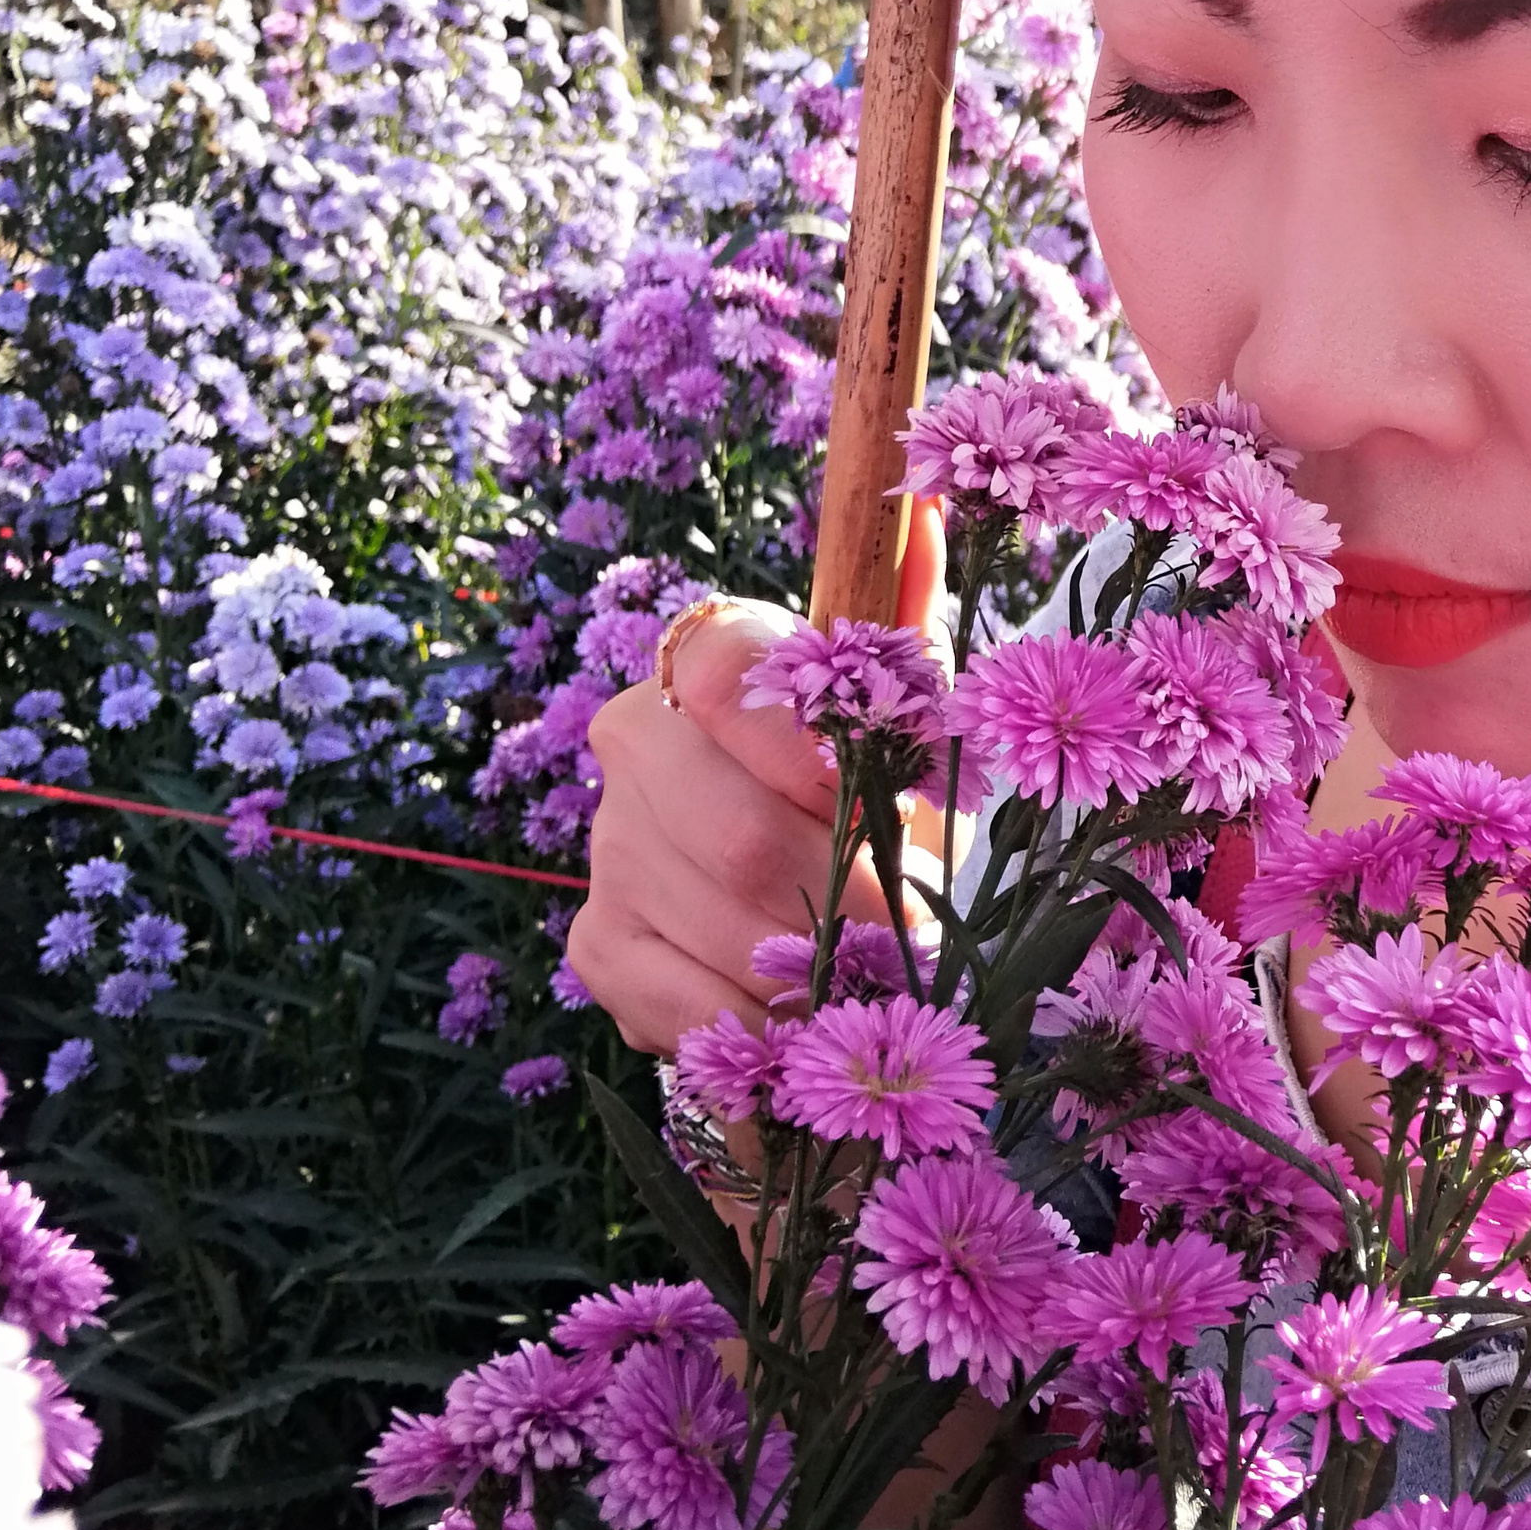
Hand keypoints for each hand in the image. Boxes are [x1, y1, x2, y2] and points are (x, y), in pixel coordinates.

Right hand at [573, 508, 946, 1053]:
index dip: (819, 753)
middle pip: (740, 832)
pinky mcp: (597, 946)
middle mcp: (636, 742)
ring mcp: (608, 847)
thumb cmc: (870, 794)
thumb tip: (933, 506)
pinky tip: (805, 1016)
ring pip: (728, 924)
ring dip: (826, 966)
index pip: (731, 679)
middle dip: (849, 895)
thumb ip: (909, 625)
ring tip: (879, 972)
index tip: (897, 802)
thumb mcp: (903, 715)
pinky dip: (768, 1023)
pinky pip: (689, 1002)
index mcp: (707, 661)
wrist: (811, 902)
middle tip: (914, 925)